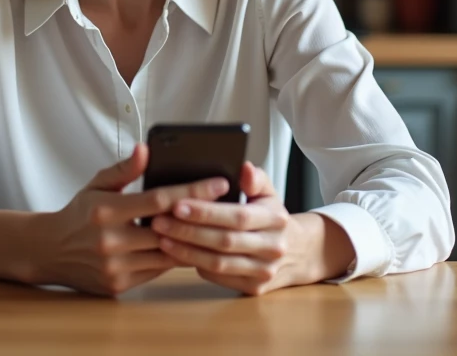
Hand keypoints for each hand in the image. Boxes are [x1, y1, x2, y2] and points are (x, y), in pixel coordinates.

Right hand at [35, 143, 230, 296]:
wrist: (49, 251)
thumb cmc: (79, 214)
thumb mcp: (96, 184)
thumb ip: (124, 169)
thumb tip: (146, 149)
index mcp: (107, 211)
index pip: (160, 199)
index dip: (193, 191)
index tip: (220, 183)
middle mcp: (111, 241)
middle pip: (169, 229)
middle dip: (201, 217)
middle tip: (228, 206)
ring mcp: (115, 267)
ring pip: (168, 254)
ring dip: (192, 241)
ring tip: (215, 225)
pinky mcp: (119, 286)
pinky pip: (157, 270)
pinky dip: (173, 257)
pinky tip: (189, 244)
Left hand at [151, 161, 353, 295]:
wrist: (298, 253)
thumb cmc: (271, 218)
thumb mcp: (269, 193)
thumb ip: (256, 178)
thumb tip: (244, 168)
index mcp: (275, 219)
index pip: (237, 216)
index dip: (206, 212)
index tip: (177, 204)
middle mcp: (273, 247)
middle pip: (224, 241)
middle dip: (188, 231)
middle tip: (158, 221)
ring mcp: (264, 271)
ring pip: (218, 263)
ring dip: (186, 251)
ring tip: (161, 237)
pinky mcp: (253, 288)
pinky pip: (218, 277)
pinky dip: (194, 265)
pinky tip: (176, 253)